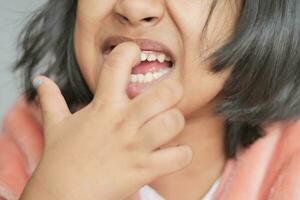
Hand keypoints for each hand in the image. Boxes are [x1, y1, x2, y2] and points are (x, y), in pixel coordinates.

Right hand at [20, 42, 192, 199]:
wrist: (62, 195)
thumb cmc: (61, 158)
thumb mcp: (55, 124)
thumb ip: (51, 99)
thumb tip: (39, 79)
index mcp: (103, 105)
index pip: (118, 63)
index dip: (129, 50)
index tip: (134, 53)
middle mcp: (123, 121)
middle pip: (166, 92)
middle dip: (172, 90)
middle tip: (168, 97)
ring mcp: (135, 146)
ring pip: (174, 121)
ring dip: (176, 122)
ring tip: (168, 126)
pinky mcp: (144, 169)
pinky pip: (179, 156)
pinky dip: (182, 154)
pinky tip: (172, 152)